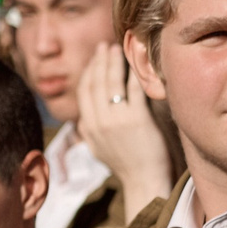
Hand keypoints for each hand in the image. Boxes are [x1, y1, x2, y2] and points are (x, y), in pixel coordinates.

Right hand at [77, 43, 175, 215]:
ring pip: (111, 82)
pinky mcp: (137, 119)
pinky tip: (138, 63)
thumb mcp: (98, 149)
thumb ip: (88, 133)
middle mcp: (99, 121)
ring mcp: (117, 119)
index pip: (84, 90)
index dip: (89, 70)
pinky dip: (134, 73)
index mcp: (88, 126)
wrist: (143, 181)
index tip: (95, 58)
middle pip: (96, 82)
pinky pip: (133, 89)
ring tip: (118, 48)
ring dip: (114, 62)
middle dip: (100, 60)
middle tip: (106, 46)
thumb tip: (82, 121)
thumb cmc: (125, 166)